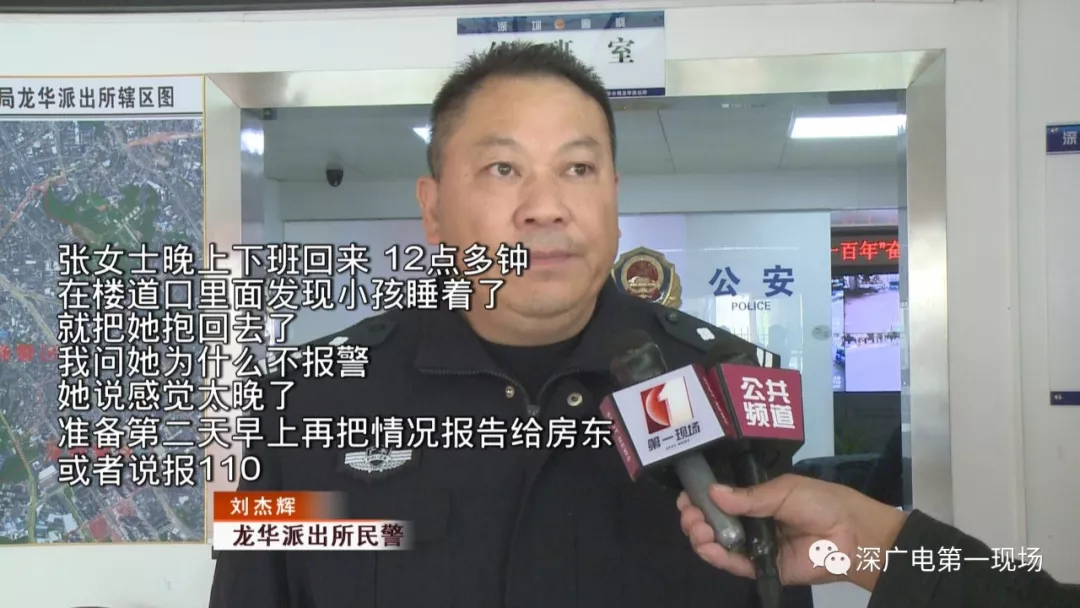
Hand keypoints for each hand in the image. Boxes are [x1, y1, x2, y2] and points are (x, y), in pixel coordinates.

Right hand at [677, 474, 907, 591]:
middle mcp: (750, 523)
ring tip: (698, 528)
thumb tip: (713, 493)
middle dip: (694, 517)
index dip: (699, 498)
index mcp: (755, 500)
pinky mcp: (762, 568)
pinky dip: (716, 556)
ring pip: (717, 544)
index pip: (719, 500)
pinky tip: (708, 545)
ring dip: (700, 536)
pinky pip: (734, 565)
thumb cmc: (821, 503)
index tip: (686, 495)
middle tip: (690, 513)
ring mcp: (754, 547)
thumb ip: (749, 497)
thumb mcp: (783, 490)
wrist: (852, 534)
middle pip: (711, 523)